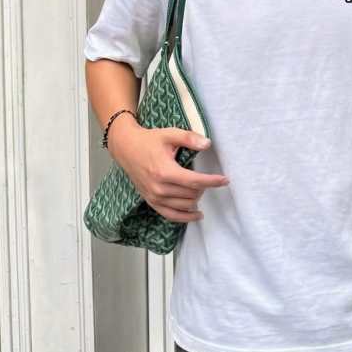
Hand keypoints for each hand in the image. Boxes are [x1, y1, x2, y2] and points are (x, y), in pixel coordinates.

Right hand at [107, 114, 228, 222]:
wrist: (126, 148)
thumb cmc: (149, 140)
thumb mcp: (169, 134)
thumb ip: (189, 138)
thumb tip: (207, 144)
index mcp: (165, 171)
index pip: (195, 181)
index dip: (212, 181)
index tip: (225, 180)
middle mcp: (159, 188)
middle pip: (191, 194)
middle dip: (204, 187)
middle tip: (209, 178)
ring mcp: (154, 197)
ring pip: (184, 206)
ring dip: (197, 199)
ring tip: (202, 190)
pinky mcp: (151, 201)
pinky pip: (171, 215)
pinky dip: (185, 217)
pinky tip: (197, 214)